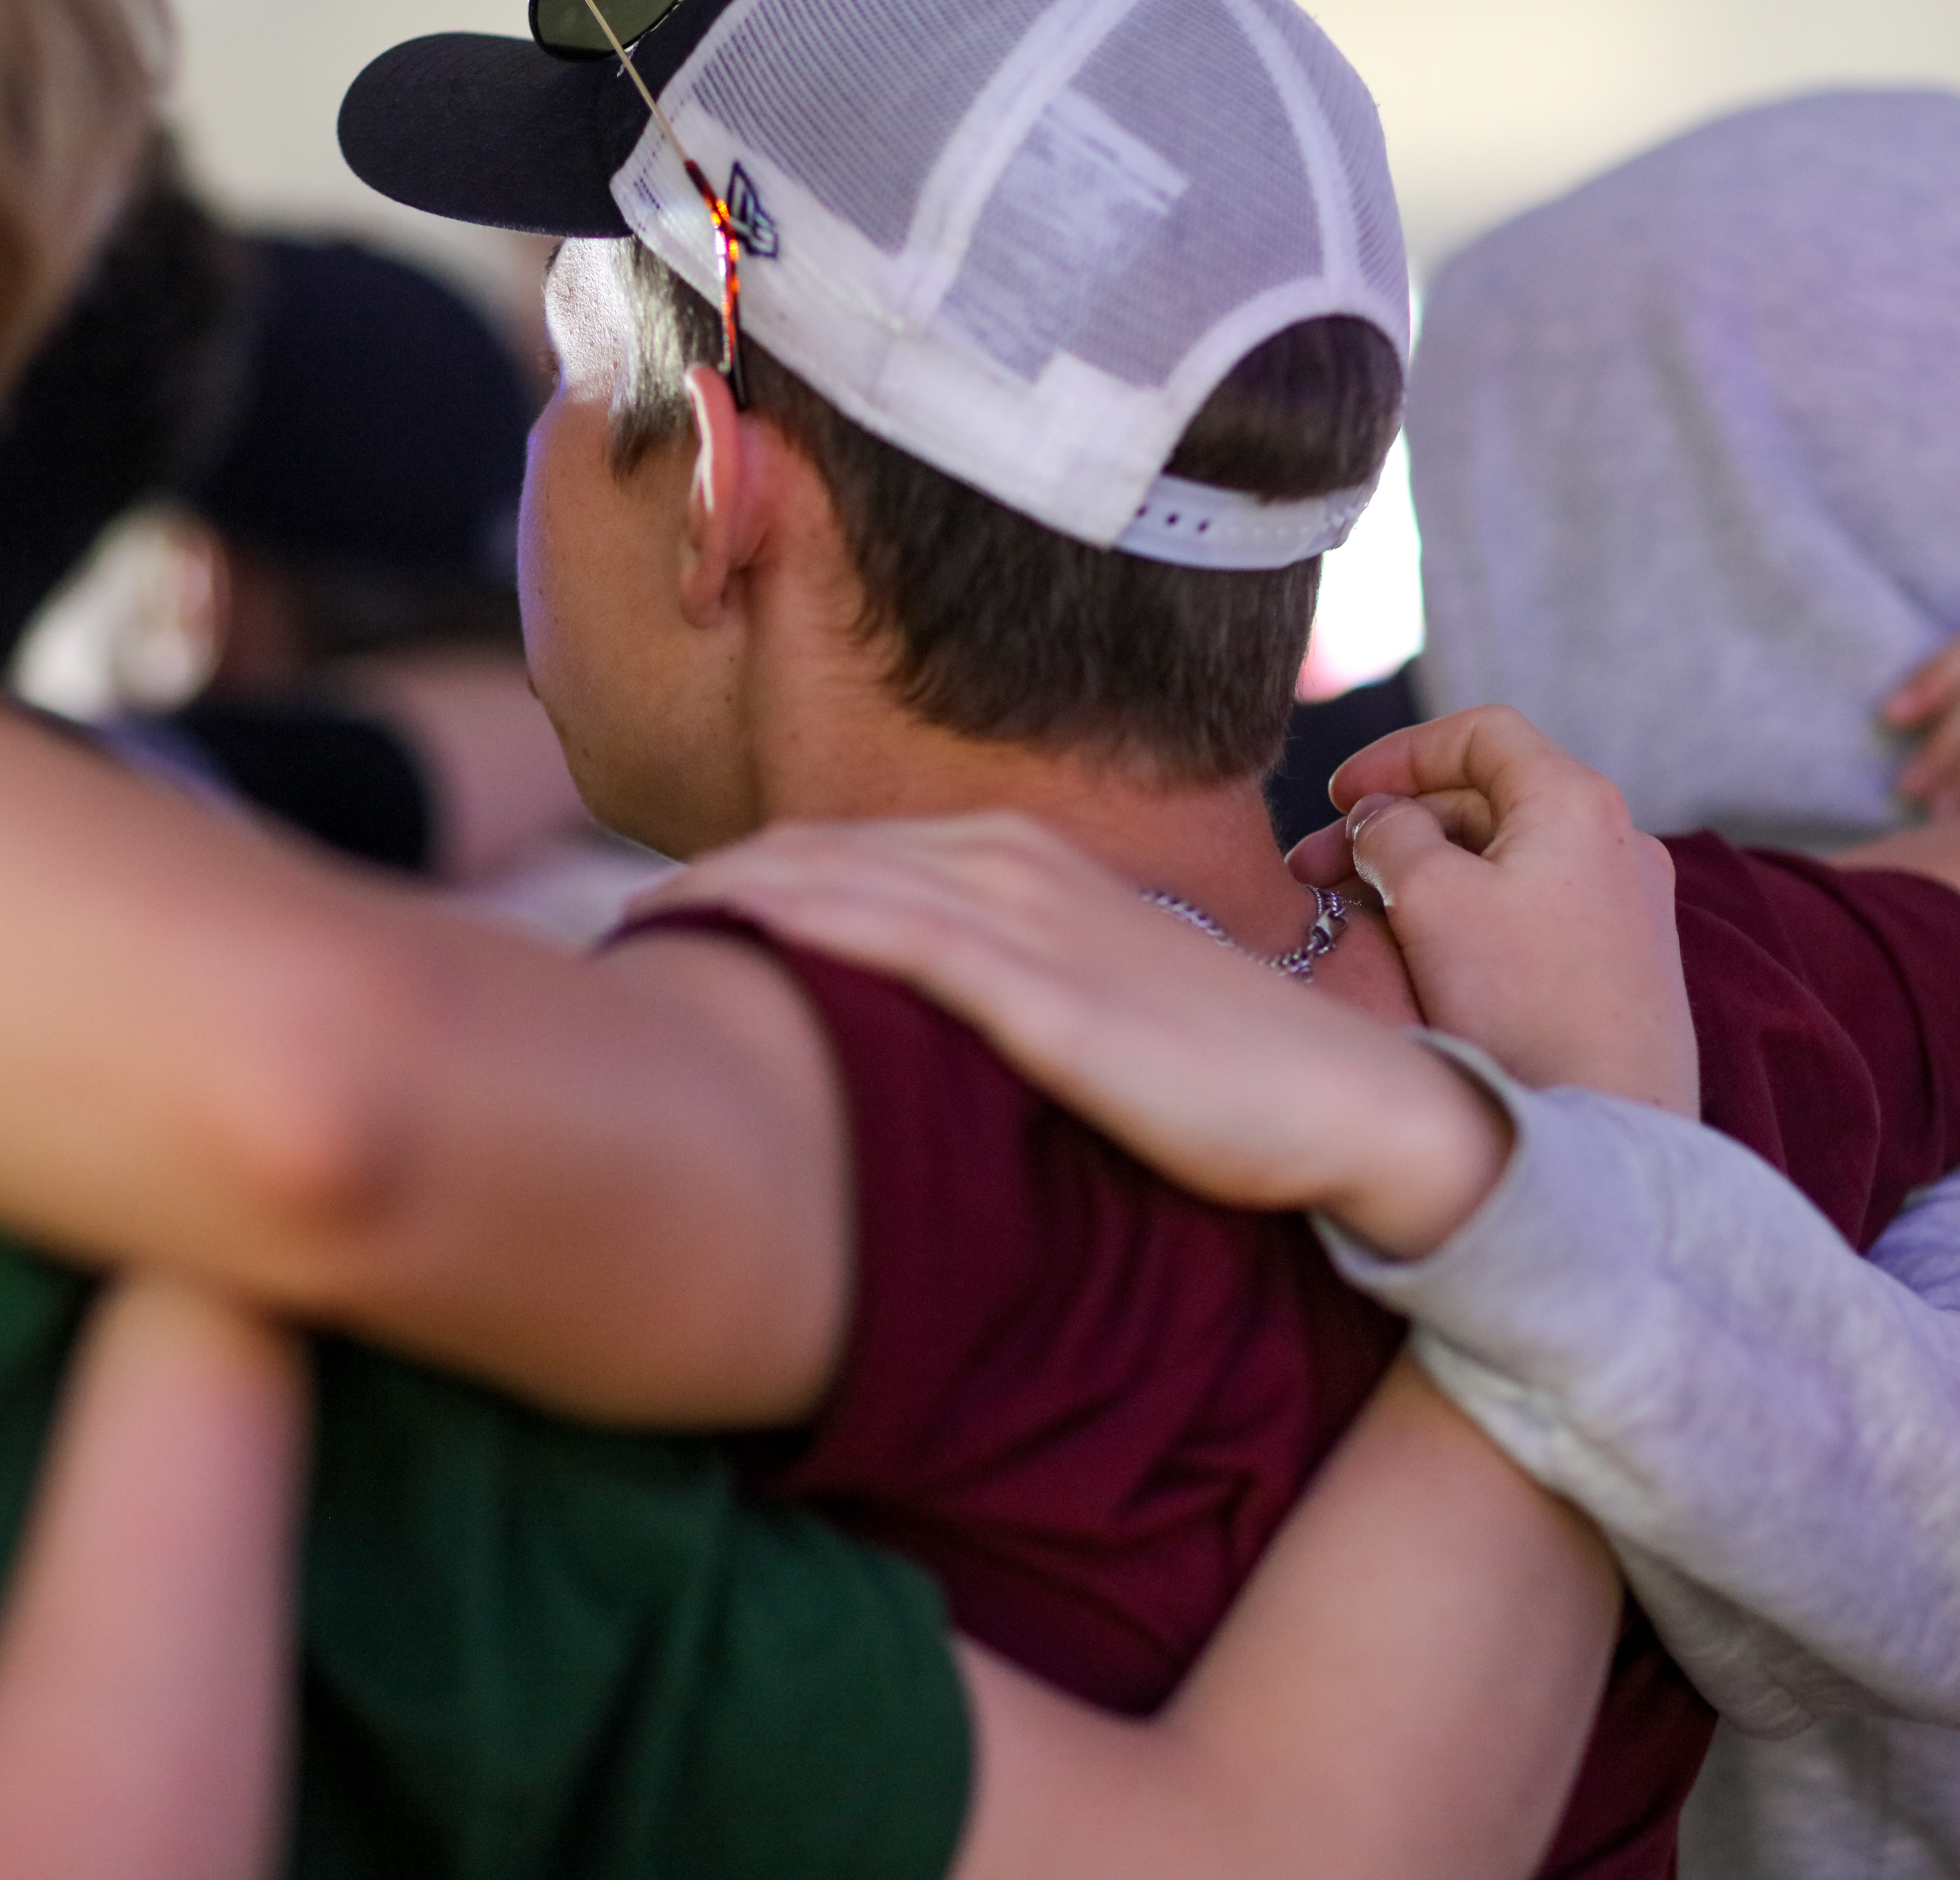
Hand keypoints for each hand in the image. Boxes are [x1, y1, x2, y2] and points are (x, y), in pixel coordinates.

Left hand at [635, 814, 1511, 1258]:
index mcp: (1022, 865)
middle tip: (610, 938)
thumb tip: (912, 1025)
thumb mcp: (1091, 1006)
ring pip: (833, 886)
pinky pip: (888, 943)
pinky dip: (795, 932)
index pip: (846, 853)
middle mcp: (1014, 868)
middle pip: (816, 857)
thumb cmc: (1220, 1076)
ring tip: (629, 944)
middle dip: (708, 888)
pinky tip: (719, 947)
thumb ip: (1001, 987)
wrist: (1349, 1106)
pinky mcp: (1043, 995)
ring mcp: (1028, 924)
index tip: (659, 921)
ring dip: (724, 904)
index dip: (743, 879)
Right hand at [1286, 707, 1697, 1116]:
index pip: (1479, 733)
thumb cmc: (1521, 1007)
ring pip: (1500, 860)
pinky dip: (1464, 913)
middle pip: (1484, 800)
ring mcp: (1625, 905)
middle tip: (1312, 872)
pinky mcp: (1620, 963)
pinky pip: (1528, 910)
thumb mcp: (1429, 897)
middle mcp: (1616, 840)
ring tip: (1349, 920)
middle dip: (1391, 826)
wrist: (1611, 1127)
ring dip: (1420, 874)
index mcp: (1577, 801)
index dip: (1397, 753)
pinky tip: (1414, 955)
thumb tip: (1379, 819)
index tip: (1338, 796)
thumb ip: (1390, 833)